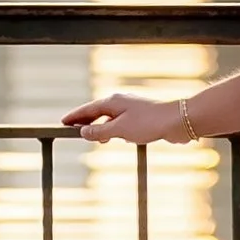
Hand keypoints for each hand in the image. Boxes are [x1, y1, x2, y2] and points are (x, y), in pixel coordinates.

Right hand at [61, 91, 192, 144]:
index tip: (62, 121)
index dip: (75, 116)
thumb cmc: (149, 123)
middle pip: (97, 111)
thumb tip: (83, 131)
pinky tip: (113, 137)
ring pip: (109, 117)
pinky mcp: (141, 118)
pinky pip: (120, 123)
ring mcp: (131, 109)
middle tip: (70, 128)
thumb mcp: (120, 130)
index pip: (88, 109)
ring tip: (89, 135)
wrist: (176, 121)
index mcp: (113, 101)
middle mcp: (121, 102)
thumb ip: (100, 130)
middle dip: (84, 120)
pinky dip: (111, 129)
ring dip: (98, 126)